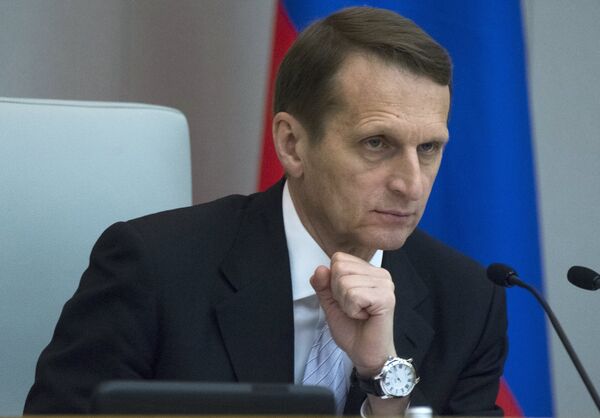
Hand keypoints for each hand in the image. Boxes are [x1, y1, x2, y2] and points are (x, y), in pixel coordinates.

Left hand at [310, 252, 396, 376]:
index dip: (333, 281)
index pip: (338, 258)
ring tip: (359, 313)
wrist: (366, 354)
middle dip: (338, 292)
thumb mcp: (330, 303)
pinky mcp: (386, 298)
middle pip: (340, 268)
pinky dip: (352, 310)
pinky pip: (354, 295)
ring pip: (345, 282)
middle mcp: (380, 274)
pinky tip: (364, 316)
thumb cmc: (353, 329)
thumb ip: (322, 285)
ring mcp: (385, 285)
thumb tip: (320, 269)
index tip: (346, 299)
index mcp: (368, 271)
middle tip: (352, 307)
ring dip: (346, 304)